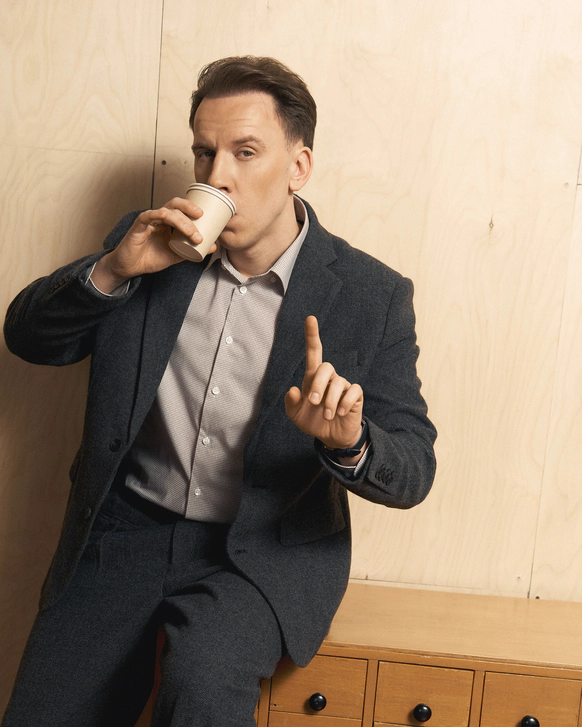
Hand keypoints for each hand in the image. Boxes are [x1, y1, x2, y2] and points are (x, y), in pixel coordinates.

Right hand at [91, 198, 213, 292]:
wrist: (131, 268)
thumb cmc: (151, 258)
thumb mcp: (176, 255)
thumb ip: (193, 250)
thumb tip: (213, 246)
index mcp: (169, 222)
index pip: (182, 209)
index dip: (194, 208)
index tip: (209, 216)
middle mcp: (160, 217)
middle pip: (176, 204)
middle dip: (190, 208)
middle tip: (202, 217)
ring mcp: (149, 219)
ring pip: (167, 211)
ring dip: (182, 221)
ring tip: (193, 234)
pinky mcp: (139, 224)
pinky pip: (150, 215)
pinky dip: (161, 215)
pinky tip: (169, 220)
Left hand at [284, 316, 364, 453]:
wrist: (331, 437)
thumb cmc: (313, 421)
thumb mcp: (295, 414)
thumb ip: (291, 402)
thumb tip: (294, 389)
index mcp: (313, 378)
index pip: (314, 351)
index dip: (312, 335)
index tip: (310, 318)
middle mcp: (329, 378)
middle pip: (325, 367)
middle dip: (318, 385)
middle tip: (314, 403)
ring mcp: (343, 385)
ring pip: (338, 383)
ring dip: (330, 402)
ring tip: (327, 416)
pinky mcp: (355, 395)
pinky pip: (353, 391)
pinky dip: (344, 403)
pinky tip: (340, 413)